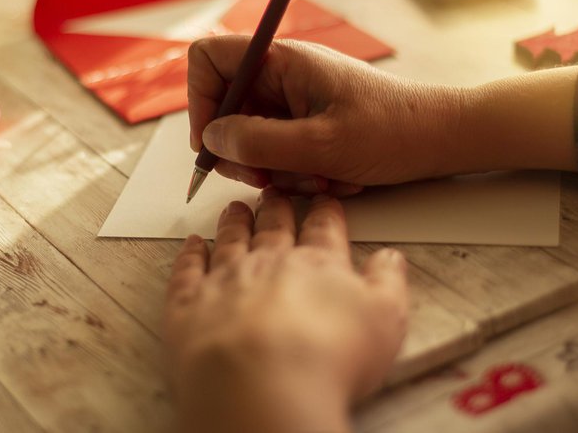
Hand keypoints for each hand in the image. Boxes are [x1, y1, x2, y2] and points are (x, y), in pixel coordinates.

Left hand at [163, 189, 408, 432]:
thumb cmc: (326, 357)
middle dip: (276, 208)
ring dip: (234, 223)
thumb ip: (389, 283)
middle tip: (274, 194)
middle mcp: (268, 263)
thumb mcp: (385, 320)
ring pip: (230, 240)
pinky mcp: (188, 304)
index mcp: (317, 265)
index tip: (323, 200)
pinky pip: (187, 270)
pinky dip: (189, 254)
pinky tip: (191, 244)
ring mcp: (225, 280)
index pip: (323, 230)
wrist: (262, 384)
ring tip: (235, 208)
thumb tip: (391, 258)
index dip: (325, 213)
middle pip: (273, 227)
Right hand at [187, 36, 577, 194]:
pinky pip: (278, 149)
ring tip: (315, 178)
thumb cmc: (394, 131)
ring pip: (251, 136)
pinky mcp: (308, 121)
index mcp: (282, 60)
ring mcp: (294, 99)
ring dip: (274, 167)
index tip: (216, 142)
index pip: (209, 60)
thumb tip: (212, 139)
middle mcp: (282, 75)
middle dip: (242, 150)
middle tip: (268, 178)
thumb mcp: (321, 144)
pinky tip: (330, 177)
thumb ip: (258, 141)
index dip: (200, 100)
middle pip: (225, 108)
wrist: (444, 138)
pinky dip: (295, 170)